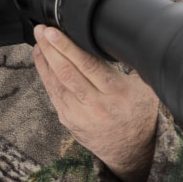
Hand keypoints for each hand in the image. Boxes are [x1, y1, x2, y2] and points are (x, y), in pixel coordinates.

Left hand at [31, 23, 159, 181]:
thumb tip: (118, 38)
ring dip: (44, 60)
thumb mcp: (144, 88)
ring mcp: (79, 115)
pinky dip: (45, 76)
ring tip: (38, 42)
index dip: (67, 47)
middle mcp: (96, 105)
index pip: (88, 65)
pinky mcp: (69, 120)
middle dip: (51, 49)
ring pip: (56, 83)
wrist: (132, 150)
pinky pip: (54, 94)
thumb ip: (131, 65)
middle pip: (67, 72)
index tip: (54, 32)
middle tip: (41, 30)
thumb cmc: (138, 113)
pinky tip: (42, 62)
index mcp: (117, 93)